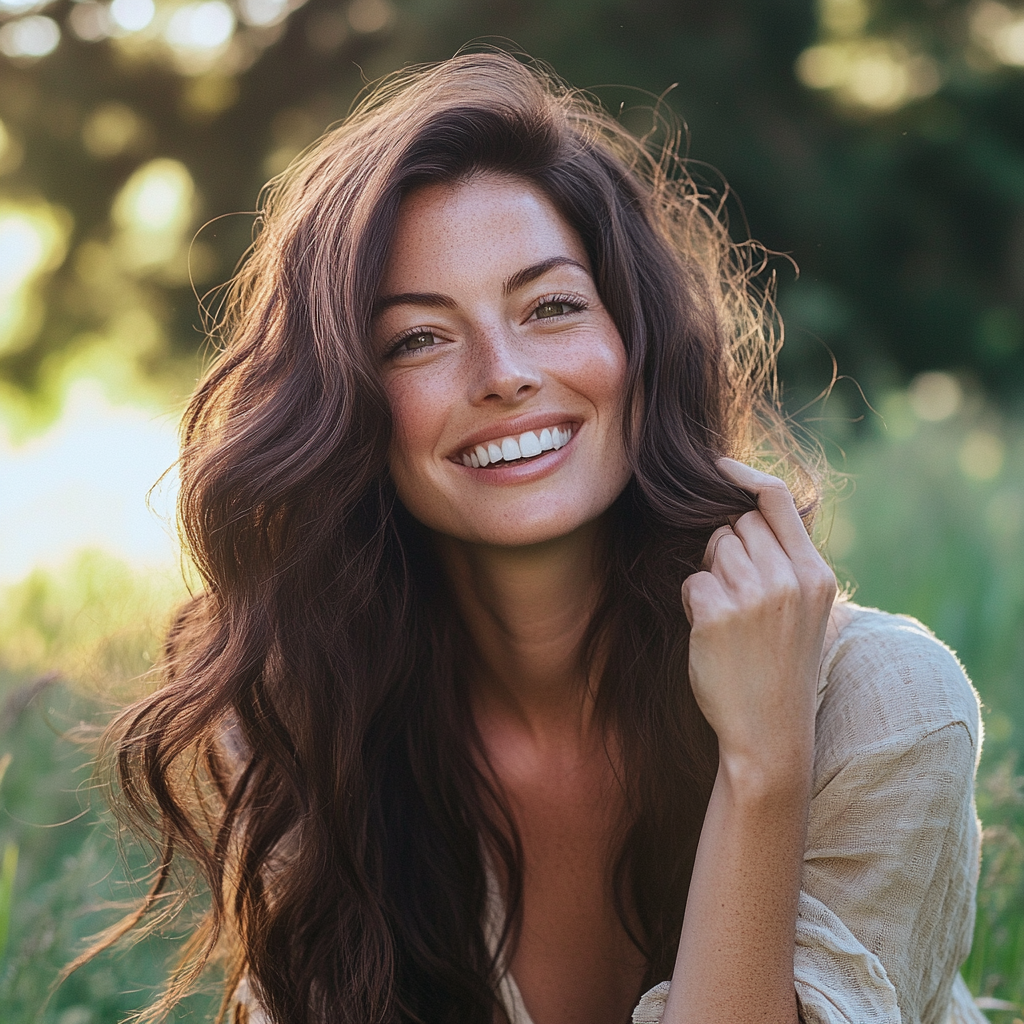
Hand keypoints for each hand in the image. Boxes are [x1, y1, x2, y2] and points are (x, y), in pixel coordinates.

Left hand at [681, 459, 835, 787]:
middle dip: (727, 549)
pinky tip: (712, 634)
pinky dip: (695, 602)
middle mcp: (789, 579)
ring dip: (711, 577)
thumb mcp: (806, 611)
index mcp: (816, 575)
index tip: (718, 466)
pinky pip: (693, 582)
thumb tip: (746, 511)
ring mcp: (754, 596)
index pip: (778, 499)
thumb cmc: (782, 668)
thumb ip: (788, 561)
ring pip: (712, 550)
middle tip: (739, 597)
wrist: (770, 733)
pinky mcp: (717, 614)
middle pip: (736, 525)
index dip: (743, 477)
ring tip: (731, 619)